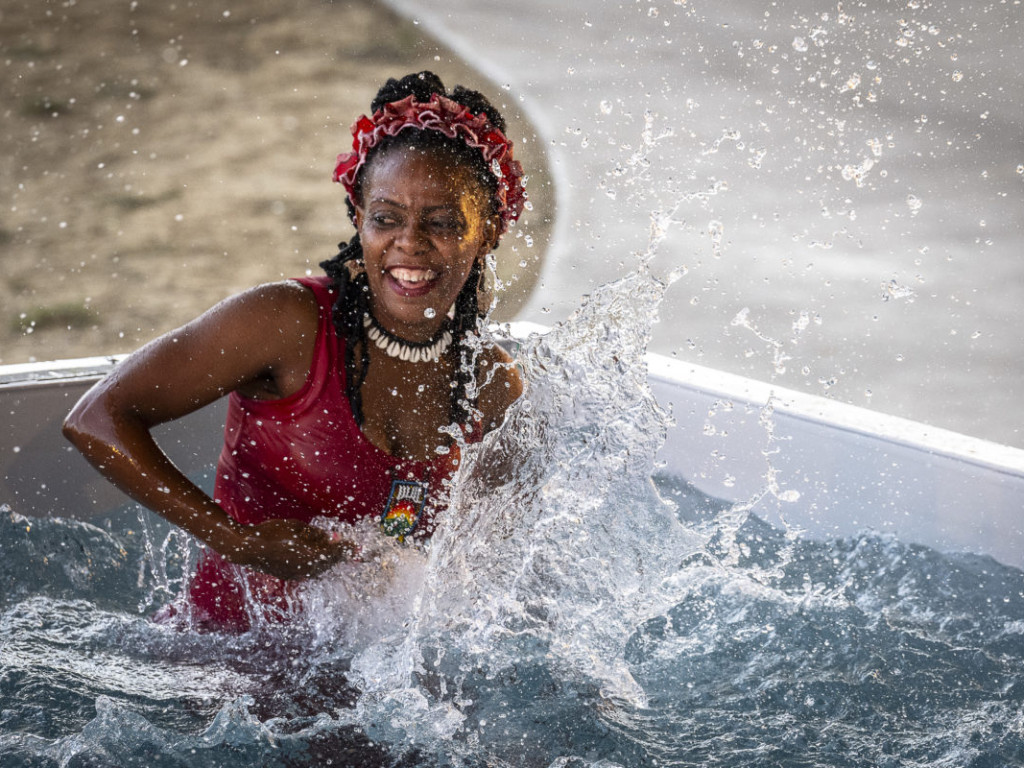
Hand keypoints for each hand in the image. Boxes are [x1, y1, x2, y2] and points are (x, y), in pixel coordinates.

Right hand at [230, 518, 355, 579]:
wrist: (246, 548)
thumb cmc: (272, 532)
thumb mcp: (297, 528)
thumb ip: (316, 534)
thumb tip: (332, 538)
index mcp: (311, 556)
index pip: (336, 553)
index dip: (348, 549)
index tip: (357, 546)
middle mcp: (306, 569)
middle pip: (330, 563)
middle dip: (340, 556)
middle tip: (350, 550)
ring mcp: (297, 574)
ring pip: (320, 569)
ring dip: (329, 561)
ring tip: (335, 552)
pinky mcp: (289, 576)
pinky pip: (310, 571)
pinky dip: (317, 564)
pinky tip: (318, 557)